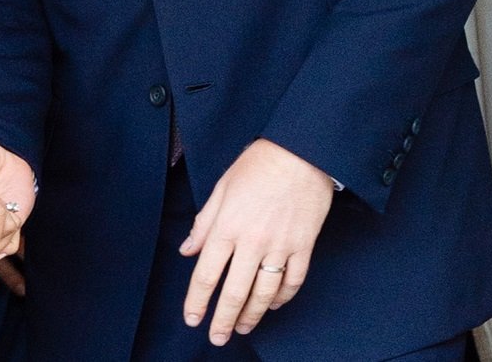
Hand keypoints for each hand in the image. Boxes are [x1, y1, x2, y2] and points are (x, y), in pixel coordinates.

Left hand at [180, 139, 332, 345]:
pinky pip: (292, 282)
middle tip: (216, 338)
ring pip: (264, 294)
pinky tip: (271, 305)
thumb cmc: (257, 165)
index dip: (197, 301)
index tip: (192, 319)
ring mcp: (280, 248)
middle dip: (223, 320)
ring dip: (251, 315)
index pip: (206, 273)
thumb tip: (188, 250)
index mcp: (227, 226)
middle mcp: (252, 242)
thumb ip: (204, 223)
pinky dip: (281, 299)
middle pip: (234, 292)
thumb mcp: (221, 188)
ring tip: (242, 328)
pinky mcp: (303, 248)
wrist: (300, 154)